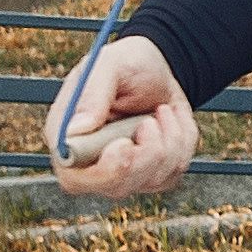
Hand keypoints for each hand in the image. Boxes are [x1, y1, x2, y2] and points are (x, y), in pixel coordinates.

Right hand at [49, 34, 197, 198]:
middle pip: (116, 186)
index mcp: (70, 139)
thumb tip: (76, 130)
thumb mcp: (109, 65)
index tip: (124, 144)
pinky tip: (169, 120)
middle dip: (144, 155)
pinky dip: (181, 141)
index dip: (103, 170)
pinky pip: (174, 171)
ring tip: (160, 110)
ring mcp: (123, 173)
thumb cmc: (126, 65)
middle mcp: (92, 163)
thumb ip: (92, 94)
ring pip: (151, 180)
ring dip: (167, 139)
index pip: (74, 177)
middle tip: (150, 122)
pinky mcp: (152, 174)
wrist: (157, 68)